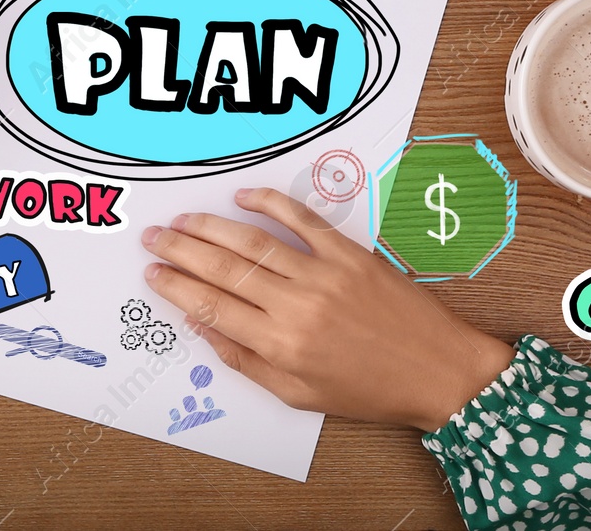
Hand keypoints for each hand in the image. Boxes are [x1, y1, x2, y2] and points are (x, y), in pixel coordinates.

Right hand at [141, 188, 513, 431]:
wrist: (438, 371)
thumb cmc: (370, 390)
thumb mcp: (299, 395)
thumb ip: (245, 360)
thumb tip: (202, 326)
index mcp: (281, 346)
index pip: (211, 307)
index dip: (175, 287)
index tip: (153, 272)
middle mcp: (297, 306)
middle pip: (222, 269)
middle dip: (180, 250)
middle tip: (152, 237)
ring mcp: (324, 274)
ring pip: (252, 242)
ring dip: (210, 227)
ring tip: (182, 219)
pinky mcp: (349, 253)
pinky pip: (301, 219)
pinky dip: (270, 202)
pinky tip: (243, 195)